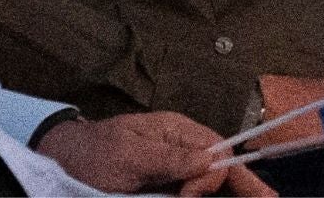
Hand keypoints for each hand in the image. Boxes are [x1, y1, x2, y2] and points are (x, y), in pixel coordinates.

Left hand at [35, 113, 273, 196]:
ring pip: (213, 179)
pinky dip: (209, 191)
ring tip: (259, 196)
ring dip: (232, 188)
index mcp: (176, 132)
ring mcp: (176, 167)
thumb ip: (168, 157)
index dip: (215, 176)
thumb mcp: (127, 156)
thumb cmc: (91, 156)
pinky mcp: (167, 184)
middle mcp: (182, 147)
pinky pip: (194, 187)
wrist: (63, 163)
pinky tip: (230, 194)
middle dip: (245, 183)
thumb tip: (208, 159)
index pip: (215, 150)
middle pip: (222, 165)